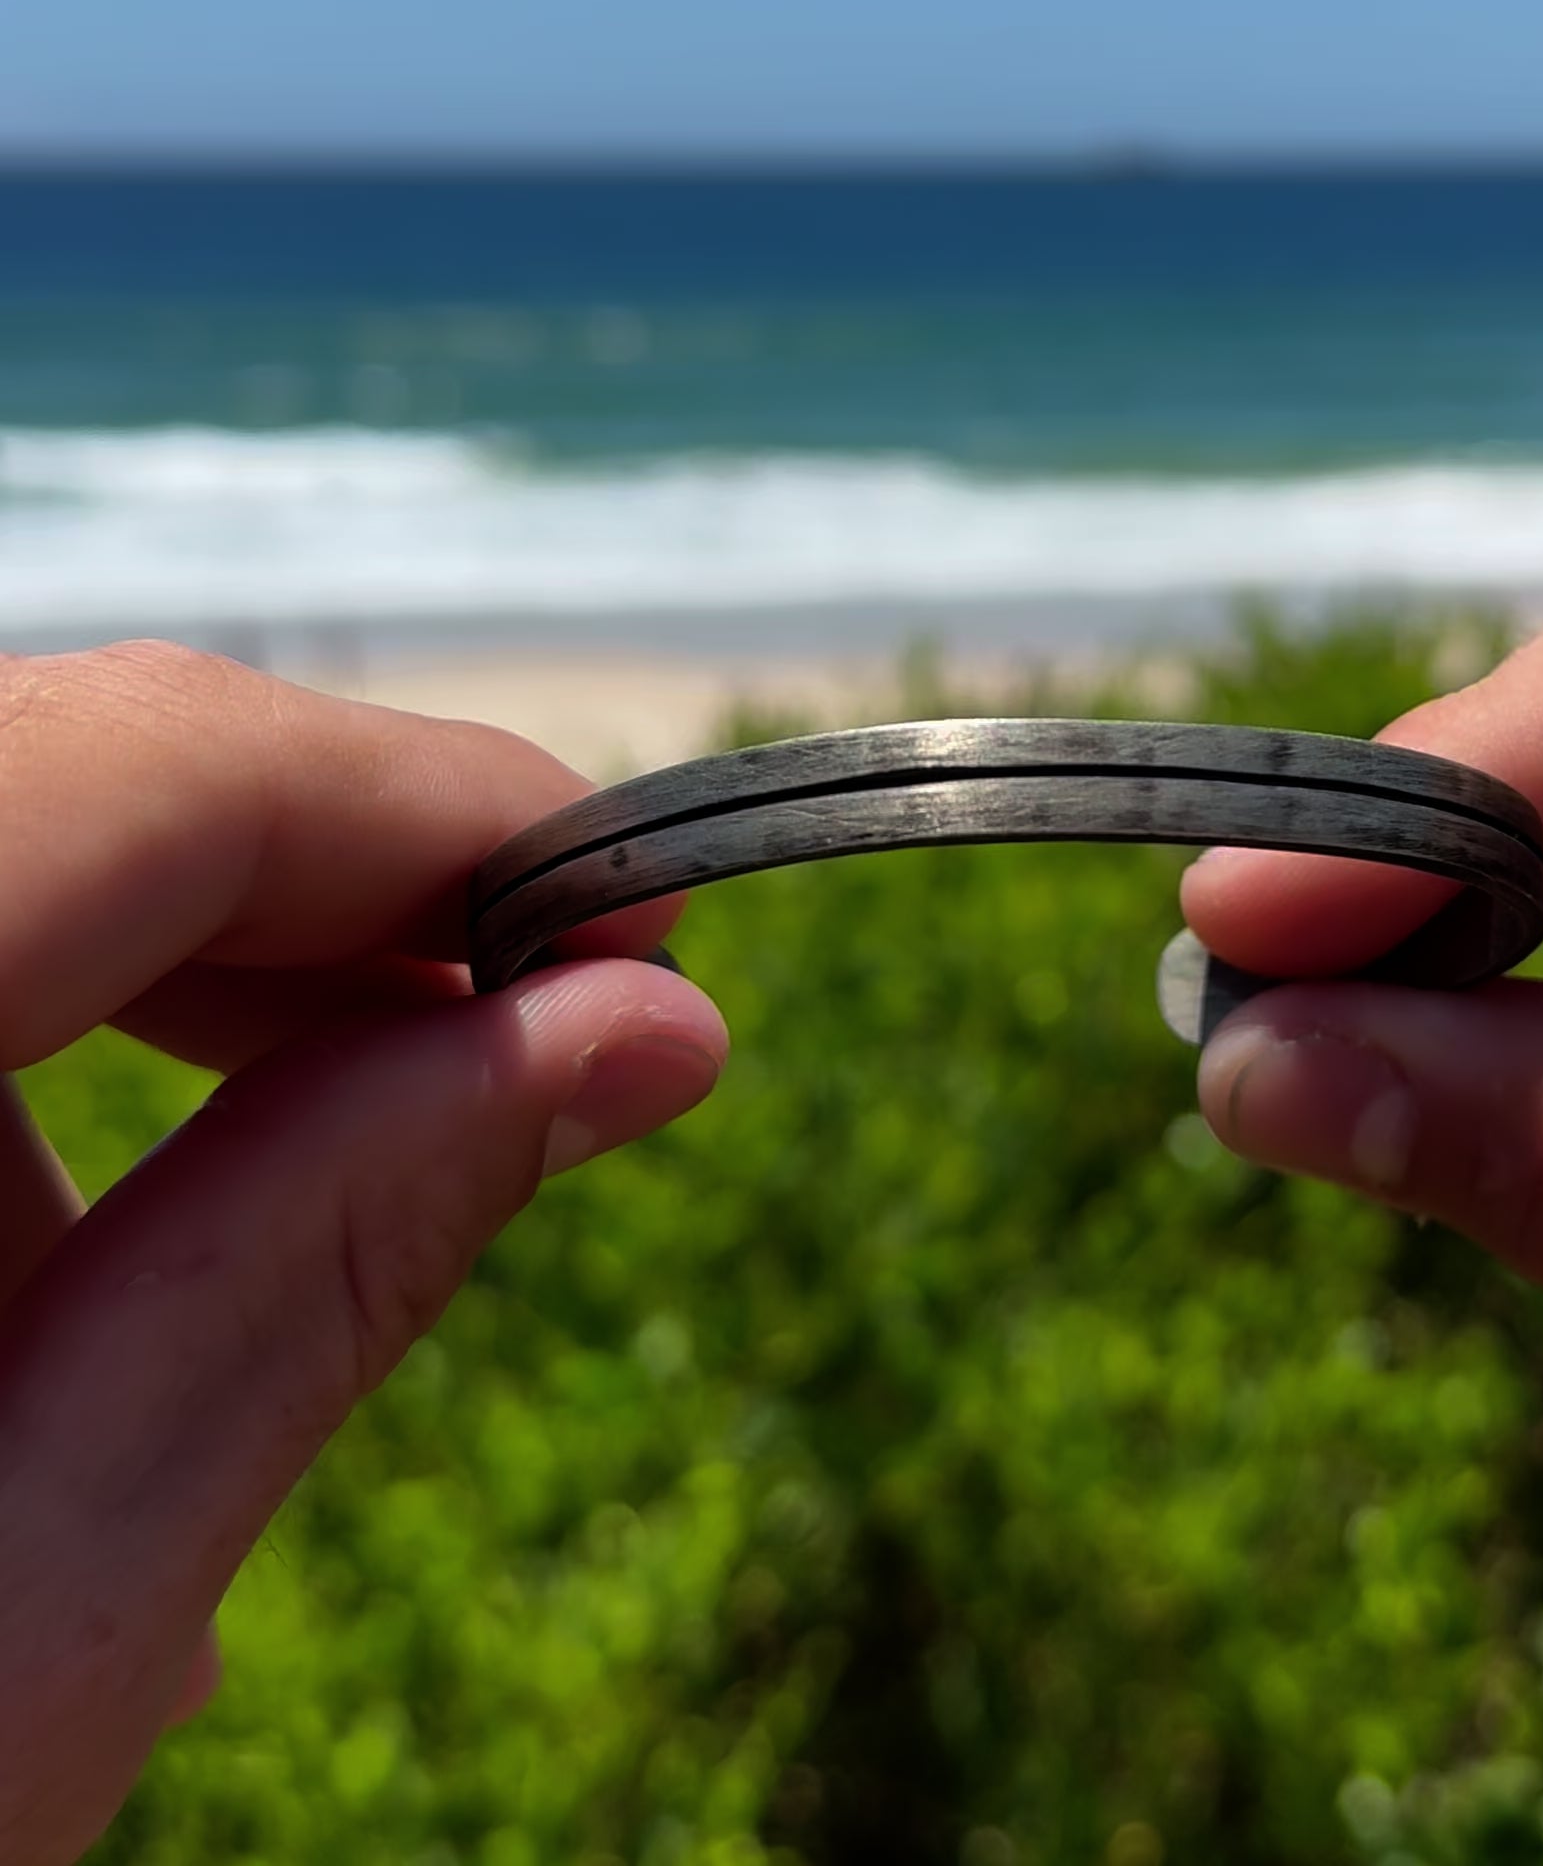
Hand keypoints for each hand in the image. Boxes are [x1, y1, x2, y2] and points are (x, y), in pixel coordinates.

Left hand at [0, 643, 726, 1864]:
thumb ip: (334, 1256)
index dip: (437, 810)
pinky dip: (2, 1062)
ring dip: (165, 994)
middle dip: (323, 902)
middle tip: (530, 1044)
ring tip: (279, 1224)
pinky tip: (40, 1280)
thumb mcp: (26, 1618)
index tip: (635, 926)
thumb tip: (634, 1034)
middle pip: (45, 776)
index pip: (146, 769)